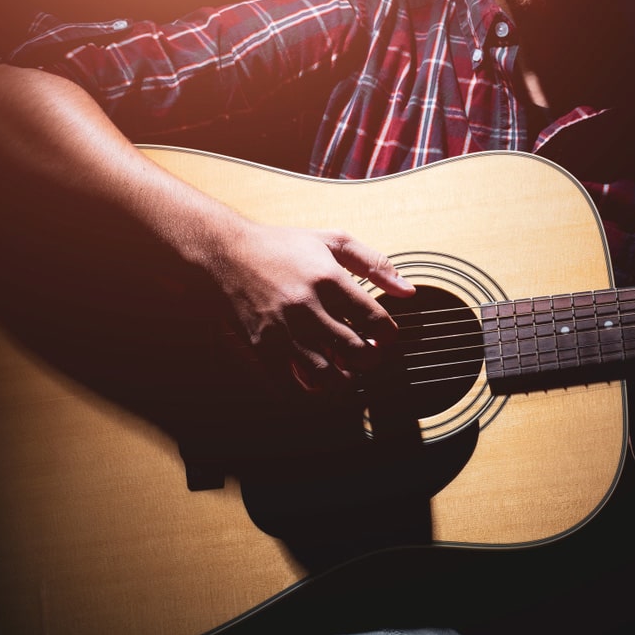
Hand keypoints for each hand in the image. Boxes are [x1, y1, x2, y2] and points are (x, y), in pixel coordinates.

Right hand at [218, 225, 414, 391]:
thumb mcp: (332, 241)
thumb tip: (408, 291)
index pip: (376, 320)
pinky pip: (292, 386)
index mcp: (328, 279)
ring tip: (345, 371)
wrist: (225, 254)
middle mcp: (307, 307)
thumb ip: (374, 263)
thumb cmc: (282, 246)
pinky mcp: (263, 347)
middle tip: (367, 354)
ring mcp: (283, 330)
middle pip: (356, 352)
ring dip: (344, 380)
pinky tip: (316, 381)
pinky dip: (310, 392)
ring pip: (327, 375)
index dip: (388, 334)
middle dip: (370, 359)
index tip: (383, 335)